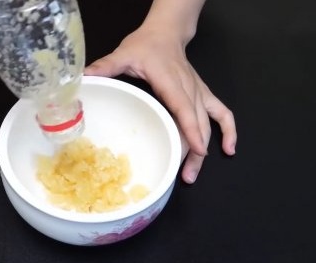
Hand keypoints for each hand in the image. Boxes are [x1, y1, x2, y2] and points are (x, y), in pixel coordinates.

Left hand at [84, 25, 236, 183]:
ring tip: (193, 173)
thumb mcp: (123, 54)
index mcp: (170, 80)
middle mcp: (188, 88)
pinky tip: (229, 148)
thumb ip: (106, 66)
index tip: (197, 150)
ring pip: (208, 123)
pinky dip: (229, 130)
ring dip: (204, 148)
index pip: (183, 107)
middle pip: (197, 122)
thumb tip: (86, 77)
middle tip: (183, 175)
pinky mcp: (202, 94)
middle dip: (193, 151)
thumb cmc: (145, 45)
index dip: (190, 129)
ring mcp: (198, 92)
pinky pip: (221, 113)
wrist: (166, 33)